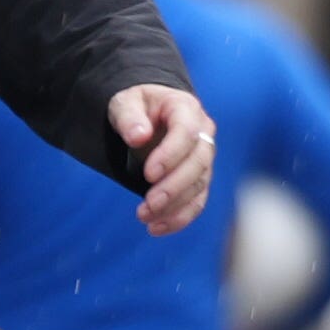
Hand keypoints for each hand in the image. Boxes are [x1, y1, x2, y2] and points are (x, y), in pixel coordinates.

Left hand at [114, 84, 215, 234]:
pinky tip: (157, 227)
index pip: (187, 133)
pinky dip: (180, 218)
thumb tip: (138, 137)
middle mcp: (203, 134)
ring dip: (174, 207)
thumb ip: (129, 116)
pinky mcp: (198, 179)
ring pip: (199, 186)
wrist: (149, 114)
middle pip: (198, 164)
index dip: (171, 155)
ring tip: (145, 217)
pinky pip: (196, 202)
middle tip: (147, 205)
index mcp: (186, 109)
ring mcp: (204, 158)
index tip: (148, 174)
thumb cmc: (138, 106)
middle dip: (173, 188)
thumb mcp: (126, 102)